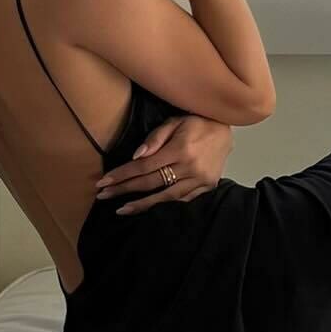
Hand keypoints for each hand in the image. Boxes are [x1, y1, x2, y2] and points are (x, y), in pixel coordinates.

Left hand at [92, 114, 233, 214]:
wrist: (227, 129)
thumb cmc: (197, 122)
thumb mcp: (175, 121)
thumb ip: (155, 138)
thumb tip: (135, 156)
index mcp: (180, 149)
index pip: (144, 166)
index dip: (122, 175)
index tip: (104, 182)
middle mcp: (190, 166)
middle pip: (151, 183)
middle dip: (125, 189)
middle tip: (104, 195)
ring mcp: (200, 179)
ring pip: (165, 197)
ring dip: (142, 205)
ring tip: (122, 209)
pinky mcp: (207, 187)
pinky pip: (182, 200)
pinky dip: (164, 205)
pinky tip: (149, 208)